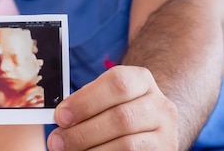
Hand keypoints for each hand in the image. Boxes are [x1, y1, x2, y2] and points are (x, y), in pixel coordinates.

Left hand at [47, 66, 177, 150]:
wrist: (148, 126)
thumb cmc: (115, 108)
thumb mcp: (104, 97)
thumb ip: (86, 102)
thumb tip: (60, 117)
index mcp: (141, 80)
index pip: (117, 83)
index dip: (86, 101)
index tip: (60, 116)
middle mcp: (160, 105)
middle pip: (121, 117)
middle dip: (83, 132)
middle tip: (57, 141)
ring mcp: (166, 132)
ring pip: (127, 144)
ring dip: (92, 149)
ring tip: (69, 150)